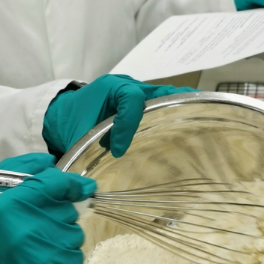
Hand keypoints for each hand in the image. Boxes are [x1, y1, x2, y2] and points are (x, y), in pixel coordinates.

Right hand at [0, 158, 95, 263]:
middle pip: (68, 209)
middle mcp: (31, 226)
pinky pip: (75, 257)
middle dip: (58, 212)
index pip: (57, 183)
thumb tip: (50, 162)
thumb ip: (17, 170)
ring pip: (74, 233)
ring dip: (62, 235)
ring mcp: (44, 252)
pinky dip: (64, 257)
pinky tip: (43, 259)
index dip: (72, 184)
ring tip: (38, 243)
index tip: (80, 187)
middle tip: (38, 222)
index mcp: (12, 202)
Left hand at [43, 73, 195, 157]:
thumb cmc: (70, 121)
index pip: (130, 99)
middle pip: (154, 91)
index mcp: (109, 87)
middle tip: (191, 110)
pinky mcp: (139, 101)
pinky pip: (158, 102)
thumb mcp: (75, 134)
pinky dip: (172, 108)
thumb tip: (88, 178)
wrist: (63, 112)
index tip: (116, 150)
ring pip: (160, 94)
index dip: (127, 124)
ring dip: (177, 103)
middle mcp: (126, 85)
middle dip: (172, 101)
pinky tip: (189, 117)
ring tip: (200, 110)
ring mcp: (135, 91)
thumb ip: (84, 150)